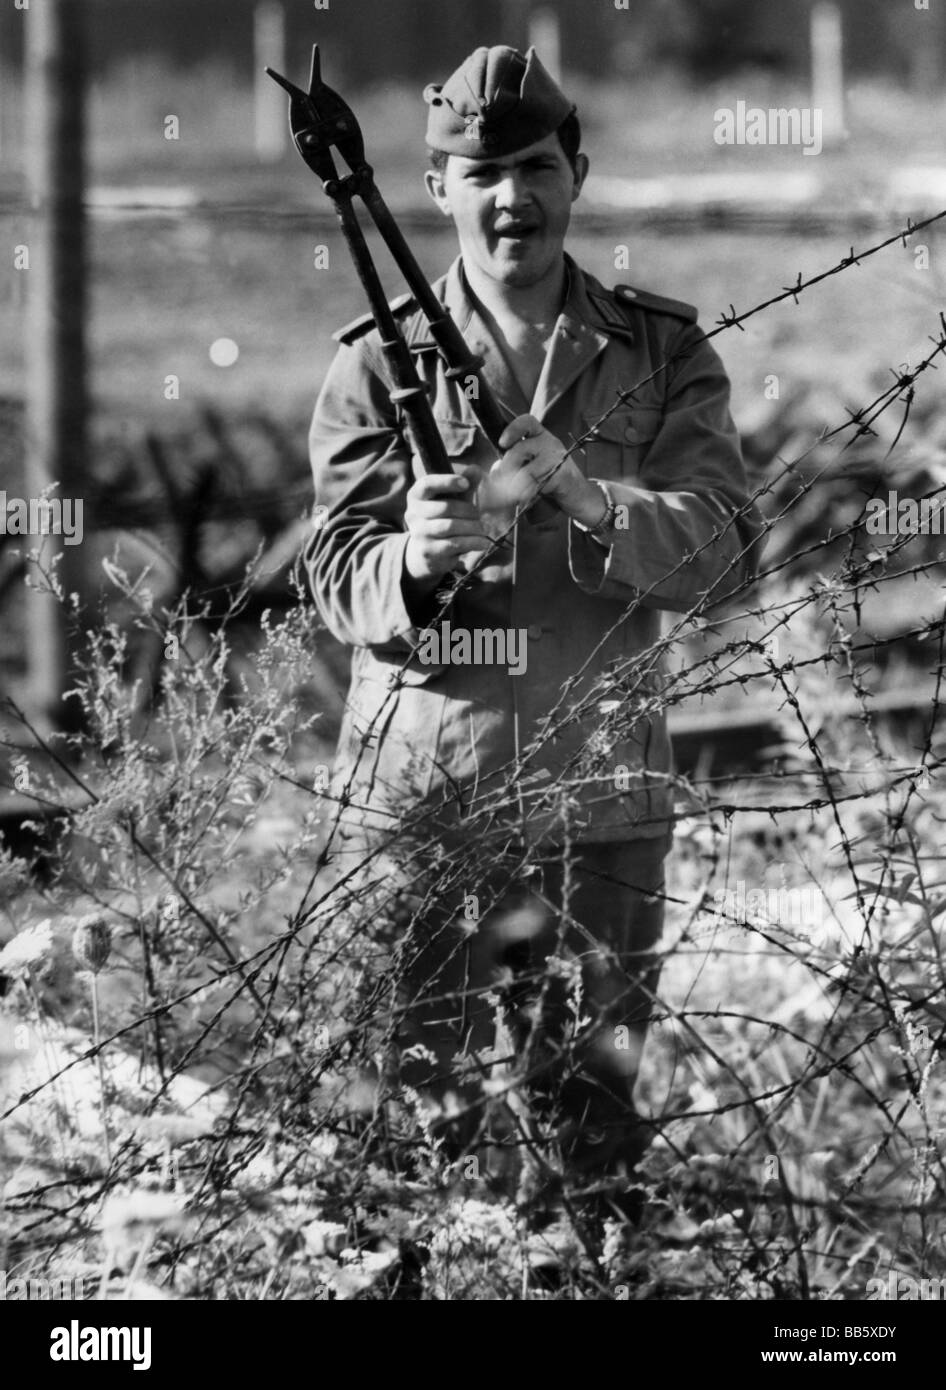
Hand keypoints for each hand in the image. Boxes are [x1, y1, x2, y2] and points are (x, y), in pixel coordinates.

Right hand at [403, 469, 490, 585]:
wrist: (426, 552)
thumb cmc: (442, 519)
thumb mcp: (452, 500)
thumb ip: (464, 485)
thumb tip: (476, 468)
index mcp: (416, 496)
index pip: (427, 484)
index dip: (447, 482)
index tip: (466, 484)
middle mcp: (413, 514)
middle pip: (445, 507)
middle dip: (467, 510)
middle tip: (479, 515)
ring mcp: (419, 534)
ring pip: (450, 527)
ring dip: (472, 527)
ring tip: (483, 529)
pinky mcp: (429, 552)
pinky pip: (454, 544)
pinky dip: (472, 542)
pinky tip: (482, 542)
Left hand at [488, 415, 605, 523]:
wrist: (578, 495)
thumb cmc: (552, 480)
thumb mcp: (531, 466)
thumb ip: (514, 463)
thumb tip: (496, 470)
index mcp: (541, 436)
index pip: (527, 422)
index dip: (512, 430)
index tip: (502, 444)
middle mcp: (550, 442)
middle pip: (519, 450)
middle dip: (506, 470)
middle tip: (502, 485)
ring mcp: (557, 457)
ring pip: (526, 471)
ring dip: (515, 487)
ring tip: (514, 496)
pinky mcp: (561, 474)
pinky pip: (536, 485)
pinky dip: (527, 495)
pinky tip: (527, 499)